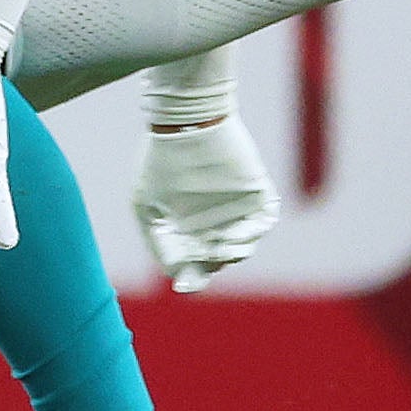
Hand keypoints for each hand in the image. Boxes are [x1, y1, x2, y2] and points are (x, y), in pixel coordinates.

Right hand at [134, 114, 275, 293]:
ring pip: (242, 246)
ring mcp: (235, 207)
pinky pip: (263, 222)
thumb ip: (160, 245)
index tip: (185, 285)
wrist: (185, 125)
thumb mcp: (146, 207)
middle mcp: (210, 219)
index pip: (192, 263)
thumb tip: (177, 278)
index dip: (190, 278)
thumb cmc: (160, 162)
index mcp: (183, 224)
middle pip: (217, 260)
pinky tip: (233, 235)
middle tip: (203, 258)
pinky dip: (251, 233)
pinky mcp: (256, 193)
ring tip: (220, 247)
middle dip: (211, 266)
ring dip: (233, 253)